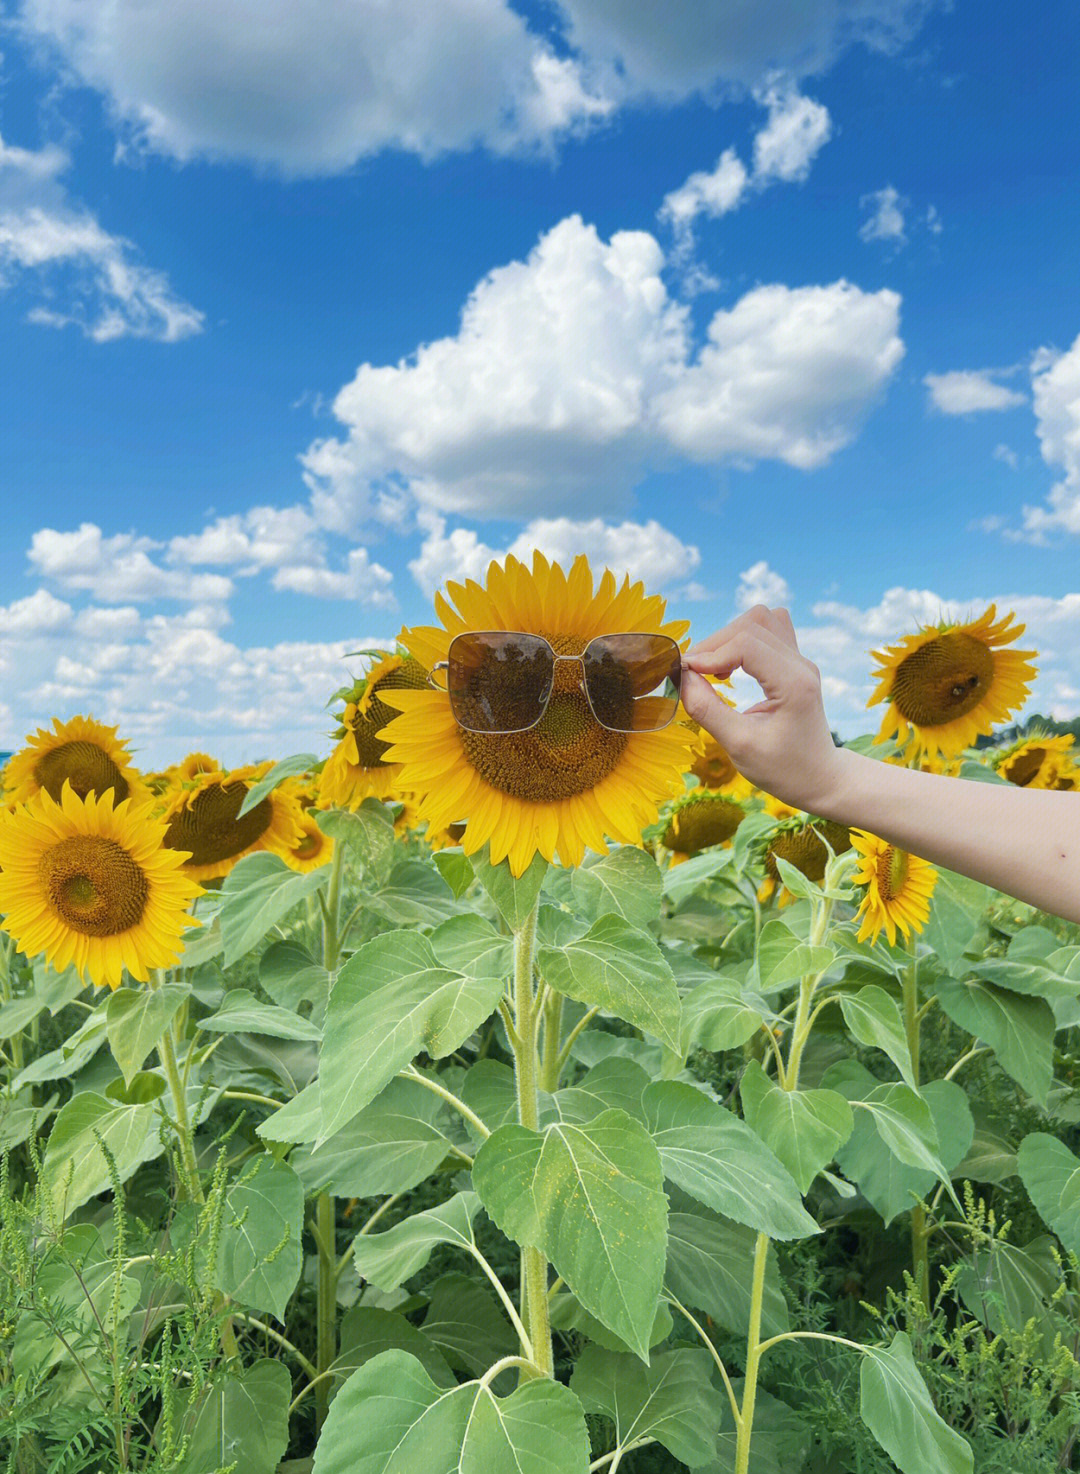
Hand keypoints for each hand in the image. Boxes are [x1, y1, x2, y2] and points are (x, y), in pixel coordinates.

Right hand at [680, 606, 842, 814]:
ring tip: (714, 669)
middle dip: (716, 643)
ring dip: (730, 637)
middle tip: (694, 673)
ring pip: (762, 619)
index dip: (710, 654)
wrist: (820, 778)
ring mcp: (800, 661)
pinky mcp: (794, 664)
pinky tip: (730, 668)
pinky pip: (767, 631)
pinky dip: (742, 640)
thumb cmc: (783, 769)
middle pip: (753, 623)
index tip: (686, 675)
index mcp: (794, 684)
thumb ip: (707, 709)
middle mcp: (801, 665)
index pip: (746, 644)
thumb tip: (682, 677)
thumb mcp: (739, 746)